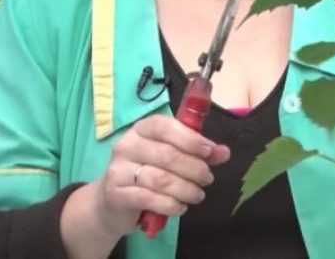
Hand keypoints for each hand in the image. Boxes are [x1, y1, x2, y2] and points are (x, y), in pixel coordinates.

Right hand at [93, 114, 230, 236]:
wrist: (111, 204)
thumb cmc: (146, 174)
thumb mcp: (170, 158)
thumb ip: (197, 152)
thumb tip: (223, 152)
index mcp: (141, 130)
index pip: (164, 126)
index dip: (189, 138)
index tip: (209, 151)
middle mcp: (126, 146)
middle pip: (167, 155)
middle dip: (194, 168)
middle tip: (208, 178)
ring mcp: (118, 170)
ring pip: (160, 179)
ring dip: (186, 189)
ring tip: (198, 195)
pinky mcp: (116, 195)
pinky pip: (150, 199)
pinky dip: (171, 204)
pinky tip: (180, 207)